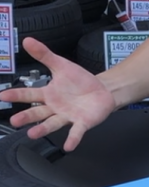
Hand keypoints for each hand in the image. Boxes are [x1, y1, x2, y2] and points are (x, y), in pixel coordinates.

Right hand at [0, 38, 117, 149]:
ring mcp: (67, 116)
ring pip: (52, 123)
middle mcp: (55, 107)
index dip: (15, 95)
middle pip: (37, 113)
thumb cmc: (80, 81)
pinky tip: (68, 145)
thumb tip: (28, 41)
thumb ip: (44, 55)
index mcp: (48, 94)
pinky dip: (72, 138)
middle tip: (14, 121)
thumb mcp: (61, 65)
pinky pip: (76, 132)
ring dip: (42, 129)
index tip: (2, 95)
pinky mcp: (82, 122)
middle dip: (26, 117)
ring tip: (32, 134)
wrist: (101, 90)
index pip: (29, 94)